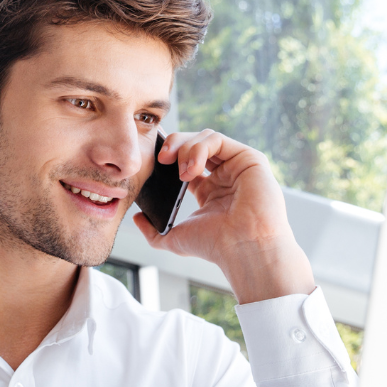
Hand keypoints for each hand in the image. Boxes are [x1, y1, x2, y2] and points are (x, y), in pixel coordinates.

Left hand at [132, 129, 315, 303]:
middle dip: (174, 145)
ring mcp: (237, 165)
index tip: (154, 163)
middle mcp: (224, 175)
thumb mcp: (175, 239)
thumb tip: (136, 218)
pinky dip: (199, 148)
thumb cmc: (216, 246)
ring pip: (205, 137)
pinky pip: (218, 139)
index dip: (169, 156)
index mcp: (209, 189)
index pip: (186, 160)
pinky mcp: (249, 158)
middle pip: (194, 144)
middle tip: (162, 160)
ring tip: (180, 172)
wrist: (242, 249)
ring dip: (185, 148)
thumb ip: (153, 232)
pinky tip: (191, 169)